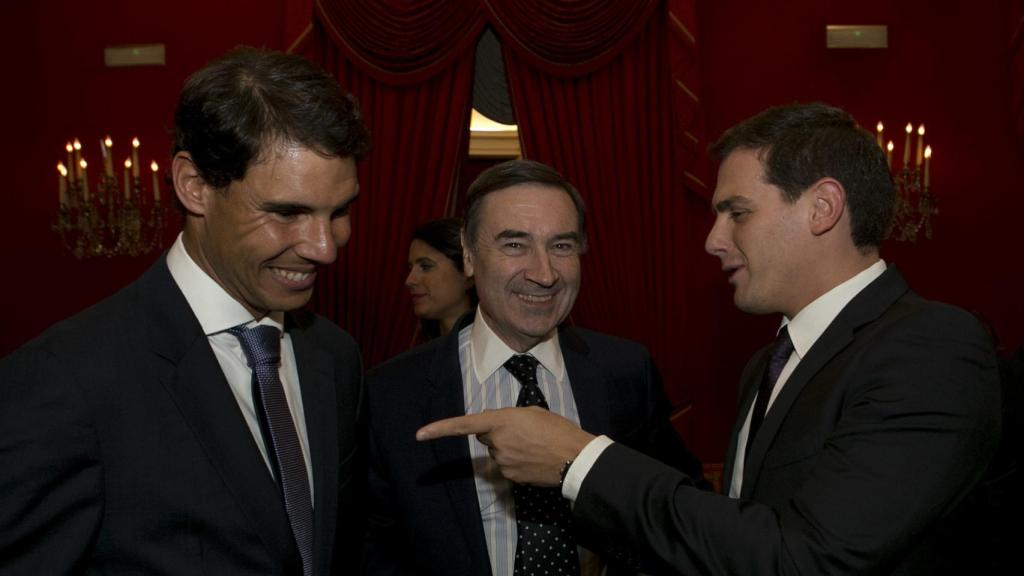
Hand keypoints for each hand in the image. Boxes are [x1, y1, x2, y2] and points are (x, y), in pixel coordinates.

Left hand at [416, 407, 595, 485]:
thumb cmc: (557, 430)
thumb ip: (507, 417)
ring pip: (498, 452)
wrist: (574, 457)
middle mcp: (498, 442)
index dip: (440, 429)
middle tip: (524, 432)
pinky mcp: (511, 477)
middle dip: (498, 433)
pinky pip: (507, 466)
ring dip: (510, 448)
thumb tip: (492, 424)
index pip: (464, 424)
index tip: (419, 435)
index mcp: (502, 421)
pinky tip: (534, 458)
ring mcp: (503, 462)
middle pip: (486, 437)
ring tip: (534, 445)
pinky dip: (517, 462)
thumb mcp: (532, 412)